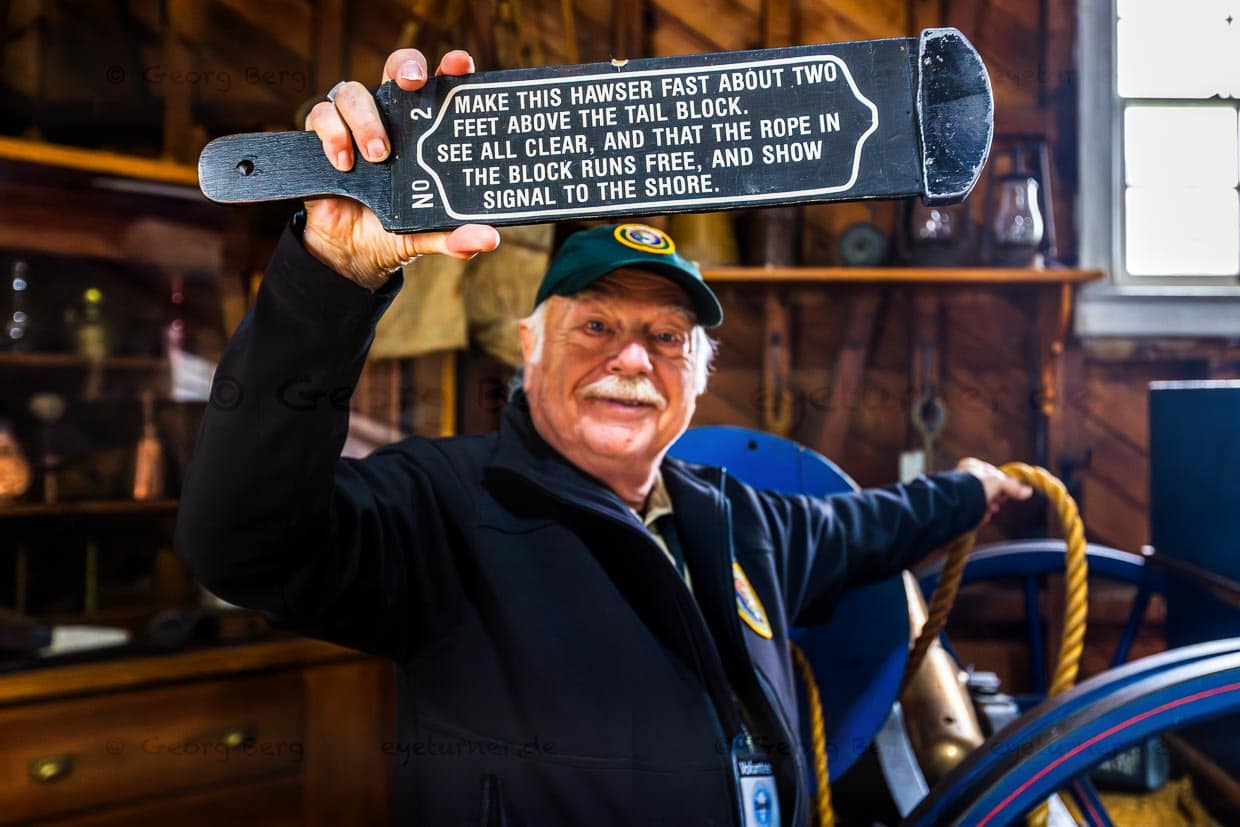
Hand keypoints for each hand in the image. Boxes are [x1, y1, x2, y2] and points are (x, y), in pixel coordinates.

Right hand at [302, 48, 499, 289]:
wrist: (351, 254)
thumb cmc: (394, 232)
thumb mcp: (427, 234)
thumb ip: (455, 236)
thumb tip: (489, 240)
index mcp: (423, 132)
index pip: (438, 88)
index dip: (449, 68)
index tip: (460, 65)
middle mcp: (390, 119)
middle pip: (396, 68)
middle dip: (404, 66)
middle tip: (412, 85)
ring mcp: (355, 124)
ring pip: (353, 92)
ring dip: (365, 119)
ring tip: (377, 155)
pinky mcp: (324, 136)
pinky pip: (321, 115)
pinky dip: (333, 134)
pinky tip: (345, 163)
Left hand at [956, 457, 1032, 525]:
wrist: (955, 502)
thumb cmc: (974, 486)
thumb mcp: (998, 482)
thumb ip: (1013, 487)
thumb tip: (1028, 491)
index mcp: (971, 466)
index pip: (992, 473)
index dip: (1002, 483)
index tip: (1007, 491)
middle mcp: (964, 478)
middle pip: (987, 489)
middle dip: (995, 497)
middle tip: (999, 502)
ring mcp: (960, 493)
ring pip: (980, 501)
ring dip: (988, 507)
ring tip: (990, 510)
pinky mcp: (957, 507)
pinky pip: (972, 511)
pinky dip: (979, 515)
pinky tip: (982, 517)